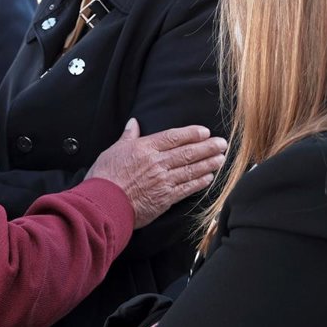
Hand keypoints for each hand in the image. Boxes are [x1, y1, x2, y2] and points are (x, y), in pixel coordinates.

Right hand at [86, 119, 226, 227]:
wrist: (103, 203)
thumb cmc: (104, 177)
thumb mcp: (113, 151)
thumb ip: (127, 137)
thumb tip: (133, 123)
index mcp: (145, 148)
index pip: (173, 137)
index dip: (191, 134)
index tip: (205, 132)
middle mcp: (157, 163)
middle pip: (188, 152)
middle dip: (207, 147)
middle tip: (222, 144)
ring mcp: (163, 181)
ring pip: (191, 170)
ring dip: (208, 164)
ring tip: (221, 159)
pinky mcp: (165, 198)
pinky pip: (187, 188)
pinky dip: (199, 183)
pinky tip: (209, 178)